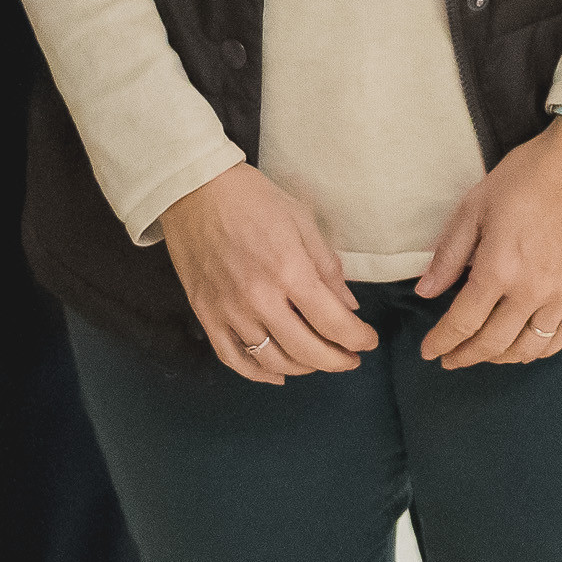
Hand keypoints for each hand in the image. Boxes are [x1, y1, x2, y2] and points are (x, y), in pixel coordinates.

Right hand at [157, 165, 377, 384]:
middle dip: (337, 360)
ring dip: (303, 368)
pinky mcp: (206, 314)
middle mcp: (259, 298)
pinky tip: (277, 373)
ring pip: (272, 361)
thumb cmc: (251, 197)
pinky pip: (233, 357)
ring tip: (318, 360)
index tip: (368, 340)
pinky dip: (257, 373)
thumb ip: (327, 267)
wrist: (193, 188)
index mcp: (289, 270)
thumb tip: (348, 306)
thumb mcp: (301, 220)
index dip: (358, 339)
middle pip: (307, 351)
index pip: (333, 322)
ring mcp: (229, 310)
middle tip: (351, 358)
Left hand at [413, 119, 561, 367]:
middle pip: (494, 342)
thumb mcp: (475, 206)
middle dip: (466, 356)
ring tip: (485, 354)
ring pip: (529, 348)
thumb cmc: (527, 176)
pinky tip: (526, 348)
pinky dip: (541, 350)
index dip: (442, 342)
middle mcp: (532, 289)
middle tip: (450, 358)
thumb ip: (449, 254)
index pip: (463, 322)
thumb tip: (426, 291)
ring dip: (502, 359)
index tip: (429, 351)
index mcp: (499, 268)